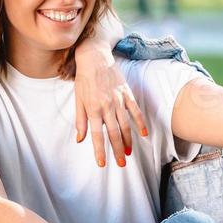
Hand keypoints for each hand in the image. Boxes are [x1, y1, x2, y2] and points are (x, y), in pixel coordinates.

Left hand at [73, 44, 148, 167]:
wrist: (95, 58)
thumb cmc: (84, 80)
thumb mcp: (78, 100)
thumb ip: (80, 121)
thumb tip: (80, 140)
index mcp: (93, 109)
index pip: (97, 135)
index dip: (99, 151)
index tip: (102, 163)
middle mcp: (106, 106)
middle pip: (114, 133)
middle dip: (117, 150)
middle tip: (121, 164)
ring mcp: (118, 100)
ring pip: (126, 125)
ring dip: (128, 141)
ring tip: (129, 153)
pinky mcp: (127, 93)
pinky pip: (135, 111)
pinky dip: (140, 123)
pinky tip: (144, 134)